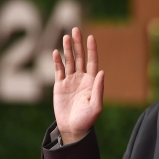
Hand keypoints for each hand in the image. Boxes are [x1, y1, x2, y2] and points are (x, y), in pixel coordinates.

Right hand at [53, 27, 104, 144]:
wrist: (73, 129)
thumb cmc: (87, 120)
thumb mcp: (96, 106)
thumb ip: (99, 89)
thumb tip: (102, 72)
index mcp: (92, 81)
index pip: (92, 61)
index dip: (91, 49)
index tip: (90, 37)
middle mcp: (81, 78)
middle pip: (80, 57)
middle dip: (78, 44)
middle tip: (75, 30)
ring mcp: (70, 81)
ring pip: (69, 61)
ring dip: (67, 50)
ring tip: (66, 37)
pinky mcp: (60, 85)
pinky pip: (58, 70)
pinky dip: (57, 61)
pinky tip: (56, 52)